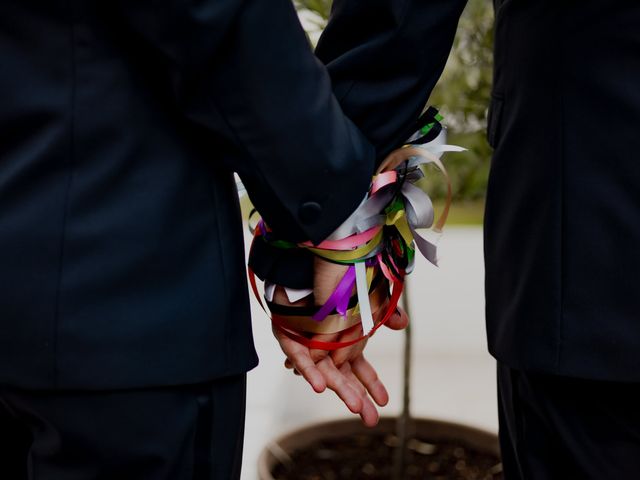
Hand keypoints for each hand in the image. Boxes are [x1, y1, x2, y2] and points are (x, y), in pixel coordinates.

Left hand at [273, 258, 408, 426]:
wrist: (298, 266)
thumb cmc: (330, 283)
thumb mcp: (361, 296)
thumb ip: (381, 311)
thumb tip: (403, 323)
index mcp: (341, 339)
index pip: (358, 368)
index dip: (371, 385)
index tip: (384, 403)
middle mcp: (325, 345)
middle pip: (343, 377)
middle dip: (357, 397)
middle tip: (370, 420)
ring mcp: (306, 343)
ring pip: (324, 371)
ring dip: (340, 388)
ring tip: (354, 406)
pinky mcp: (289, 337)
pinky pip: (300, 357)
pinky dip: (310, 371)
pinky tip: (318, 385)